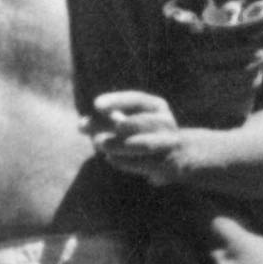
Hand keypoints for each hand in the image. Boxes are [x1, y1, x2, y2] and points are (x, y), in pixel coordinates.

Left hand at [86, 86, 202, 188]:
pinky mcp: (168, 164)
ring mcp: (169, 143)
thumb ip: (103, 123)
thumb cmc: (143, 134)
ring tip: (99, 145)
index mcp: (156, 107)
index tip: (96, 104)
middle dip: (116, 127)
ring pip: (144, 144)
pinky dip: (124, 161)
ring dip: (119, 145)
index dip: (117, 101)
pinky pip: (143, 163)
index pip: (137, 100)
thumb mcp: (125, 123)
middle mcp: (165, 122)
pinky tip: (111, 158)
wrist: (181, 156)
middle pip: (139, 122)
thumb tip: (80, 125)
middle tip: (94, 136)